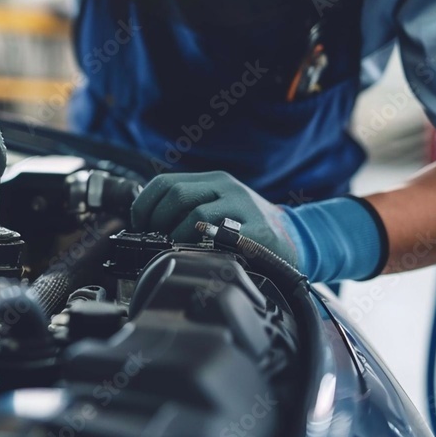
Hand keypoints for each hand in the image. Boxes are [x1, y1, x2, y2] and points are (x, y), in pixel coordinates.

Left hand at [130, 171, 299, 267]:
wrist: (295, 239)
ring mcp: (245, 208)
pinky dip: (204, 249)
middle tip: (155, 240)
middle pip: (177, 195)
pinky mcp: (259, 233)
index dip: (144, 205)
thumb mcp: (219, 204)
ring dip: (177, 237)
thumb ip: (187, 206)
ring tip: (177, 249)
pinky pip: (223, 239)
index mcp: (214, 180)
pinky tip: (201, 256)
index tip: (140, 225)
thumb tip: (144, 220)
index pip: (165, 182)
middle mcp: (228, 188)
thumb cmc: (247, 226)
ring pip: (196, 216)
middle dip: (157, 221)